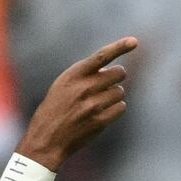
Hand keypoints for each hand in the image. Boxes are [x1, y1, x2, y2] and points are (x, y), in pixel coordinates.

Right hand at [17, 37, 137, 170]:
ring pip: (120, 91)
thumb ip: (84, 75)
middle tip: (106, 84)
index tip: (134, 41)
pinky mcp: (99, 121)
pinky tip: (103, 113)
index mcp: (72, 75)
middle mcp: (84, 88)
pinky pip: (121, 107)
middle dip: (116, 77)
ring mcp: (92, 105)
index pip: (101, 56)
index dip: (119, 47)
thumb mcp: (62, 85)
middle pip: (119, 73)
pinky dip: (116, 109)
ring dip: (114, 95)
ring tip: (98, 102)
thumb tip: (111, 71)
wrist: (46, 139)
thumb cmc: (55, 109)